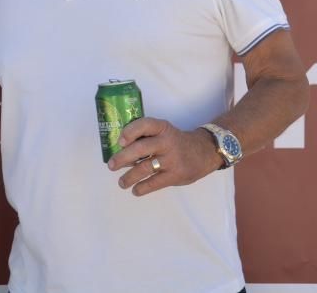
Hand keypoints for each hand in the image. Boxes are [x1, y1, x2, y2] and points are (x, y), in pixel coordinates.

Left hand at [107, 117, 222, 196]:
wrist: (205, 152)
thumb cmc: (177, 142)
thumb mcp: (165, 133)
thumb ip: (148, 138)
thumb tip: (122, 151)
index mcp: (163, 128)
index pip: (145, 125)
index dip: (130, 131)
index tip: (120, 141)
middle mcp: (167, 142)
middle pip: (141, 148)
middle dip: (123, 157)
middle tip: (111, 165)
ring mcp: (171, 159)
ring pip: (145, 168)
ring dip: (129, 176)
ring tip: (121, 182)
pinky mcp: (175, 175)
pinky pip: (154, 183)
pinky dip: (142, 188)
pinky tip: (135, 190)